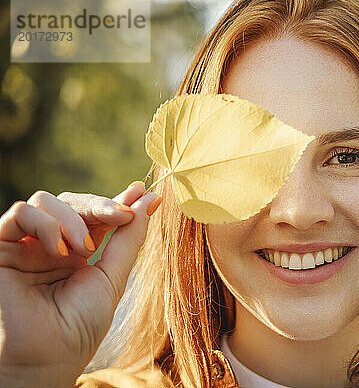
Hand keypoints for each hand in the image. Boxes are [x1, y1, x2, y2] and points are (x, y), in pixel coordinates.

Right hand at [0, 182, 161, 387]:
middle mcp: (50, 246)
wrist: (43, 360)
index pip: (96, 216)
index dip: (117, 201)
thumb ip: (129, 239)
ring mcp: (25, 245)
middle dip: (100, 204)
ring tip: (84, 250)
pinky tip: (60, 251)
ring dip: (73, 219)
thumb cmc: (77, 328)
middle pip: (72, 202)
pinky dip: (46, 224)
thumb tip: (150, 201)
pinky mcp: (0, 247)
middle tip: (122, 216)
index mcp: (77, 254)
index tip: (140, 192)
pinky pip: (20, 214)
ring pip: (46, 201)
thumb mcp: (111, 278)